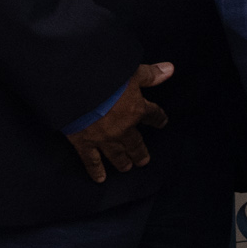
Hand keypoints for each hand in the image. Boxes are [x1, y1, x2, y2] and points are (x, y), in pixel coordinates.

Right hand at [64, 62, 171, 181]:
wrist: (76, 88)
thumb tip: (170, 69)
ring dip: (123, 162)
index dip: (158, 118)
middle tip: (143, 161)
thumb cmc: (105, 76)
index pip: (152, 115)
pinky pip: (91, 161)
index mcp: (135, 109)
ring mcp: (103, 138)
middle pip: (135, 143)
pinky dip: (96, 170)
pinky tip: (100, 179)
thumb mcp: (131, 71)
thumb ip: (150, 74)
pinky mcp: (84, 143)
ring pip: (117, 155)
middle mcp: (122, 128)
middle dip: (140, 152)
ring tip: (126, 167)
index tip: (162, 122)